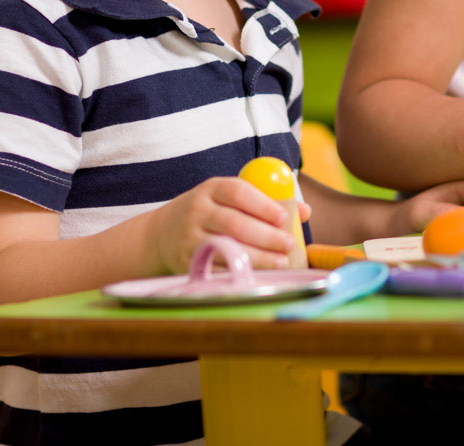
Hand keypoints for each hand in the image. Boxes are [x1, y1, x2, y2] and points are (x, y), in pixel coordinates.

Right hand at [145, 176, 296, 274]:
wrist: (158, 235)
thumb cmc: (208, 213)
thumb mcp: (229, 199)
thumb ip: (265, 202)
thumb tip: (305, 211)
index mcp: (211, 189)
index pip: (238, 192)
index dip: (262, 205)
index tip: (284, 217)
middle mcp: (197, 210)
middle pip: (233, 222)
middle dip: (264, 235)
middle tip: (288, 244)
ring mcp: (188, 237)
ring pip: (225, 247)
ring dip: (256, 256)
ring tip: (280, 261)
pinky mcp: (185, 261)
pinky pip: (214, 267)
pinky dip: (237, 271)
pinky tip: (256, 274)